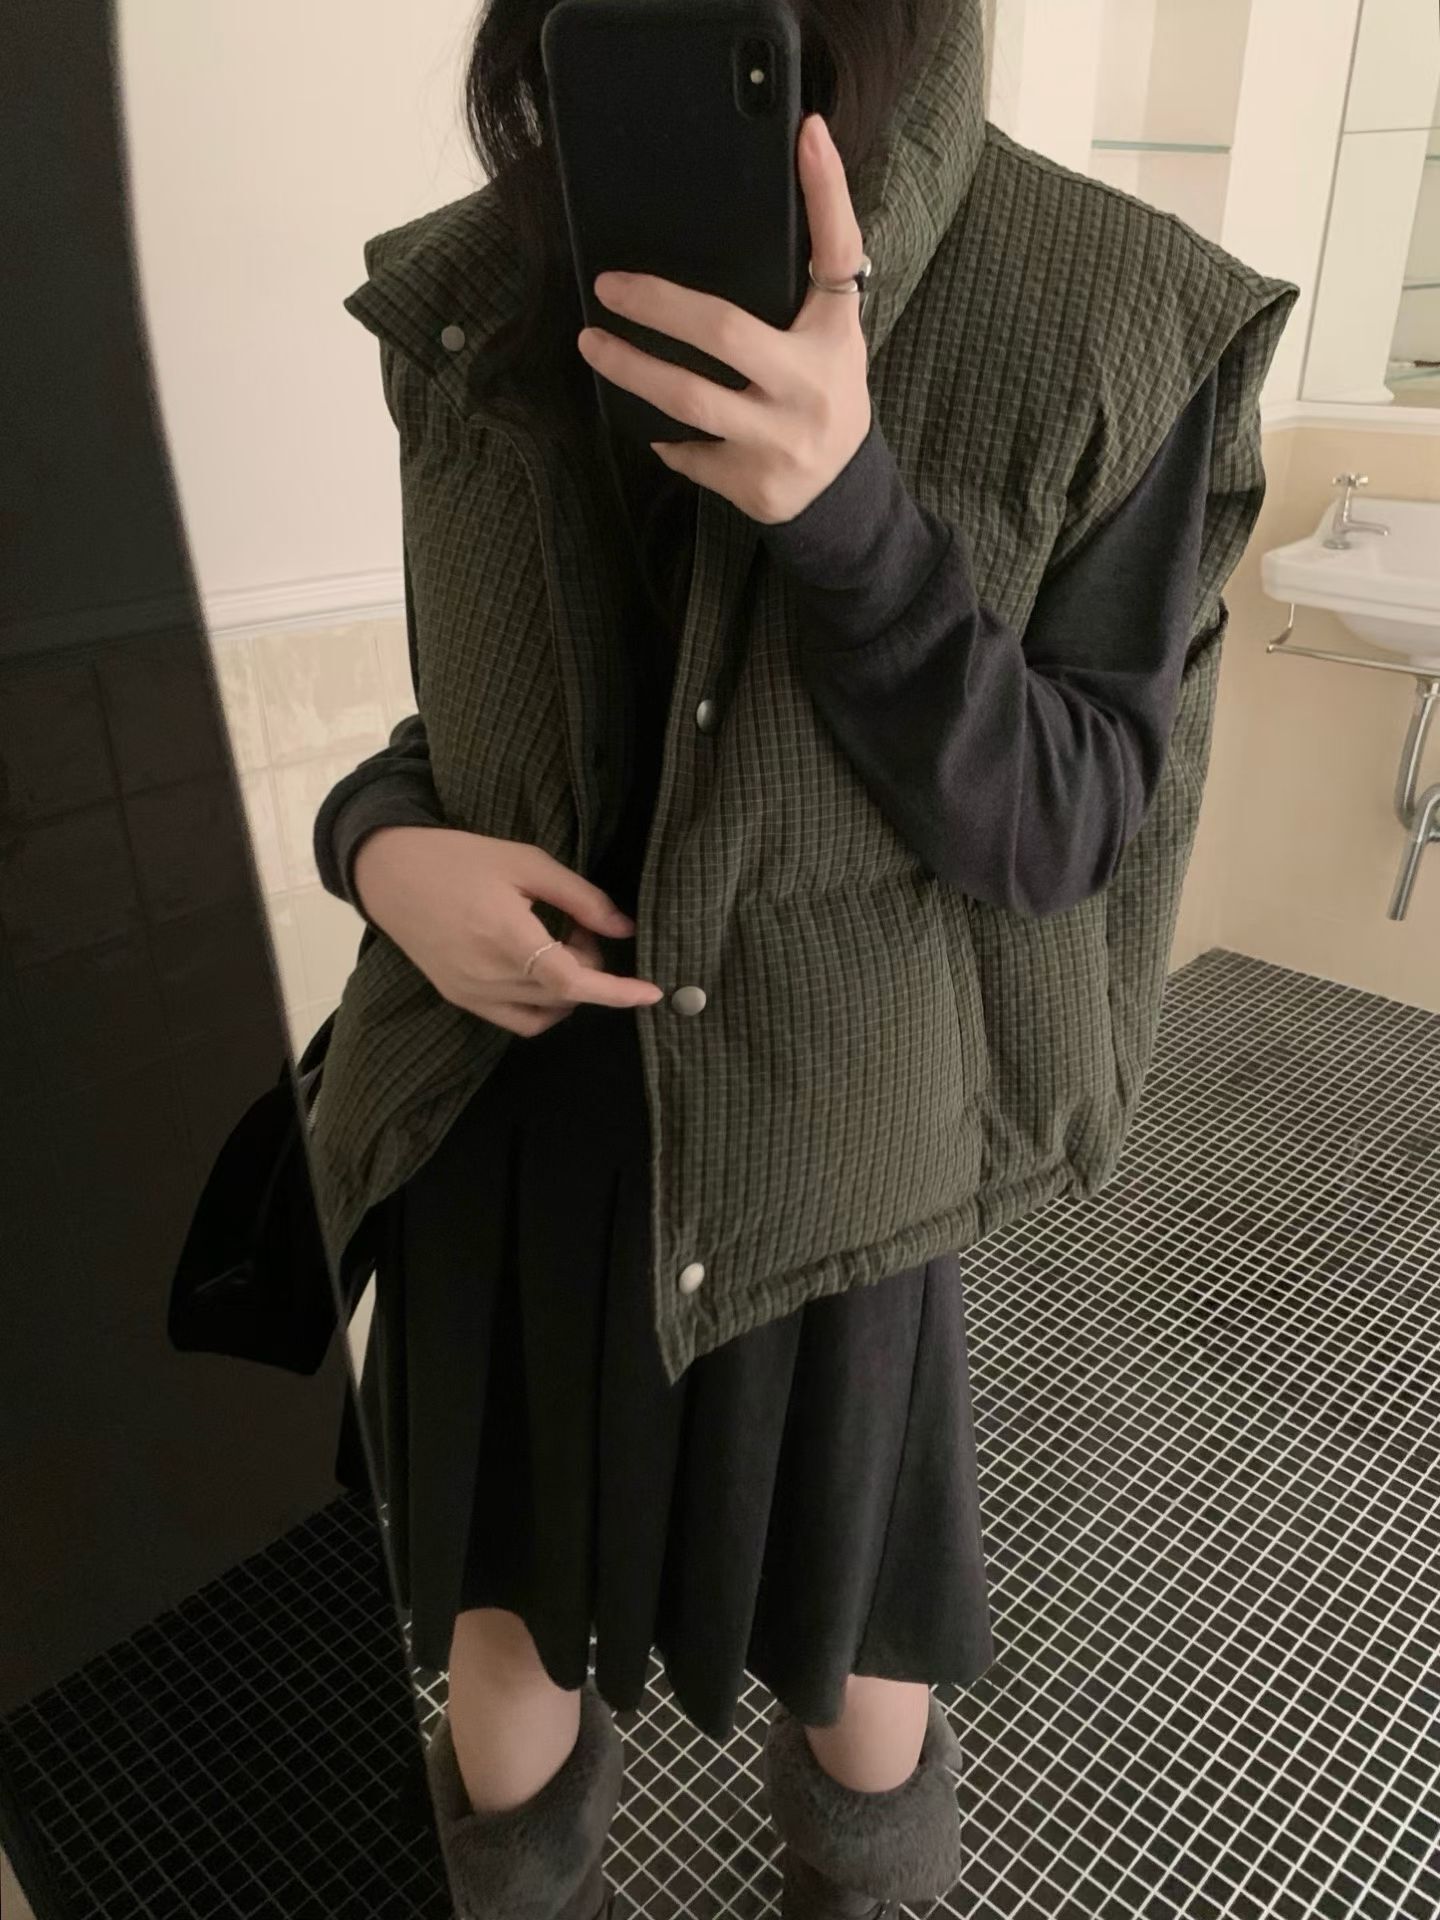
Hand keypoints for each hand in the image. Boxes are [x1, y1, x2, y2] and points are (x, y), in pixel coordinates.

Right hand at [352, 826, 665, 1036]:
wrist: (390, 874)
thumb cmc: (460, 859)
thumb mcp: (526, 863)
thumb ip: (581, 897)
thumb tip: (626, 929)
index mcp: (505, 936)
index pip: (572, 981)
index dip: (616, 992)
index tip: (651, 993)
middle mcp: (487, 975)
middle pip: (565, 994)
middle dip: (590, 963)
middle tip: (581, 920)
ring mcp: (471, 994)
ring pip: (547, 1011)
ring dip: (569, 984)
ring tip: (558, 939)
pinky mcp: (460, 999)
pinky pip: (519, 1020)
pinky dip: (545, 1004)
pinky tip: (542, 970)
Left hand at [576, 113, 870, 525]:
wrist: (840, 493)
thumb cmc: (822, 392)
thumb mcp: (828, 335)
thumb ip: (806, 280)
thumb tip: (779, 186)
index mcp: (834, 336)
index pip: (837, 254)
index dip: (826, 193)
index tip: (807, 131)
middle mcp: (813, 386)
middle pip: (723, 331)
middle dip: (656, 305)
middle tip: (608, 287)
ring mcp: (781, 439)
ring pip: (688, 399)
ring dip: (630, 369)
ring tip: (591, 344)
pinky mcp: (753, 483)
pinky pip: (688, 452)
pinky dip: (662, 436)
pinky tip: (643, 419)